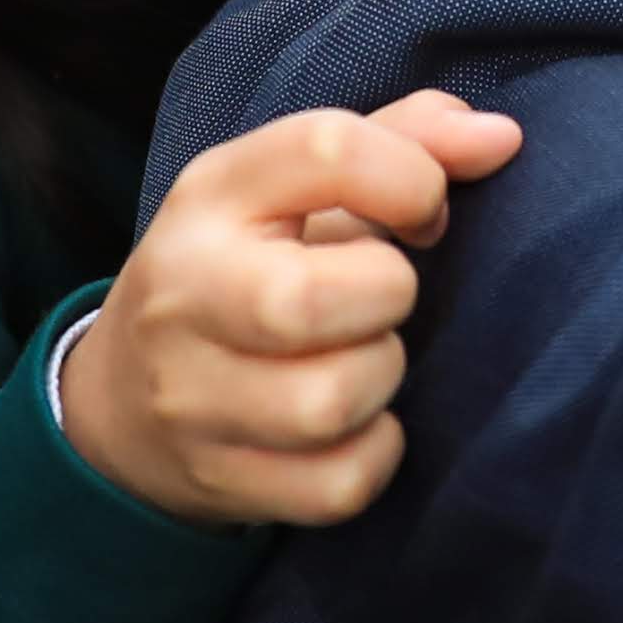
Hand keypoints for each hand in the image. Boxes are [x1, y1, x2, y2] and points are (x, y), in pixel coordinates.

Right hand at [62, 92, 528, 525]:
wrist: (120, 398)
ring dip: (380, 379)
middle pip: (306, 298)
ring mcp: (190, 397)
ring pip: (328, 403)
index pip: (326, 149)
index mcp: (212, 194)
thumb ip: (404, 141)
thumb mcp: (293, 186)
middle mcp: (186, 291)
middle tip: (379, 300)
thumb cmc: (246, 267)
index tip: (423, 214)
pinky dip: (373, 456)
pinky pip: (339, 485)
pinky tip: (355, 425)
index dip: (413, 177)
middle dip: (386, 297)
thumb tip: (501, 138)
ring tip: (362, 359)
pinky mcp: (217, 480)